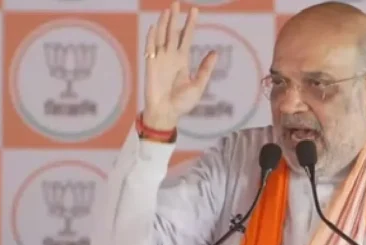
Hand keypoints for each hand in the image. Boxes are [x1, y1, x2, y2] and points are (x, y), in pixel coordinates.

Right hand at [143, 1, 217, 129]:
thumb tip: (215, 52)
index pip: (186, 37)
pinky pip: (151, 49)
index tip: (194, 10)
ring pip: (161, 37)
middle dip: (175, 18)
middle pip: (172, 32)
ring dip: (164, 23)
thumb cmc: (182, 102)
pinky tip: (155, 27)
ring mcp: (160, 60)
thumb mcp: (198, 85)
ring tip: (168, 10)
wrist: (167, 113)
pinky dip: (152, 38)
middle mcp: (170, 56)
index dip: (190, 24)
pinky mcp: (151, 66)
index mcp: (182, 60)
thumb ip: (205, 69)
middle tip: (177, 2)